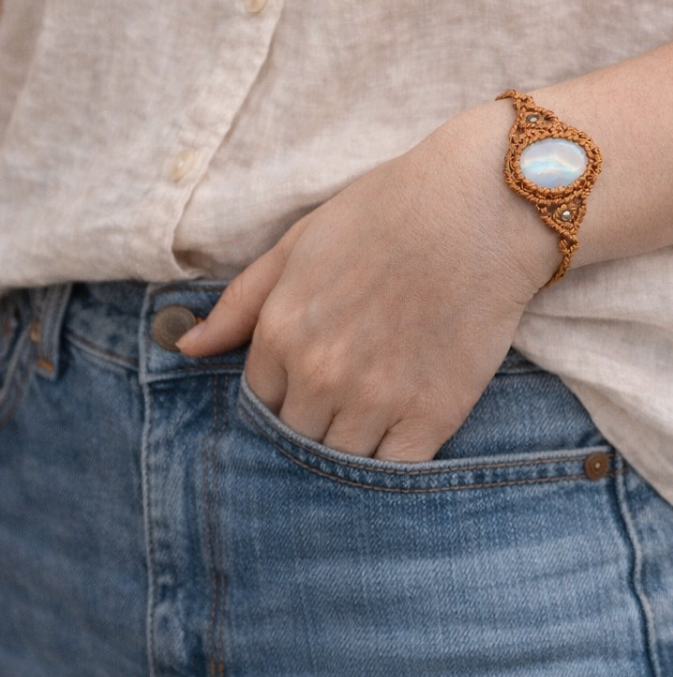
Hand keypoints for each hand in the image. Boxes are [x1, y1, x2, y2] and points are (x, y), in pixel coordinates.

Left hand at [175, 100, 556, 460]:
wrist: (482, 206)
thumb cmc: (390, 210)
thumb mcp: (301, 241)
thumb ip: (242, 301)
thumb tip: (187, 348)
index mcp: (281, 330)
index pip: (258, 400)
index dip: (281, 392)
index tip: (310, 378)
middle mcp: (320, 373)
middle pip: (295, 437)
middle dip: (312, 422)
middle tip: (344, 398)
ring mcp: (376, 399)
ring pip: (339, 461)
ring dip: (349, 446)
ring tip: (374, 415)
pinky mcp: (432, 415)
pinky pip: (394, 471)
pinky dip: (392, 463)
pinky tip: (403, 434)